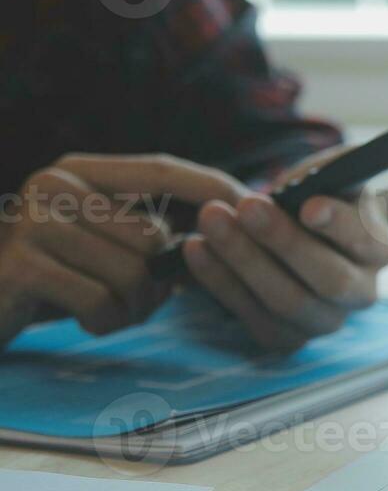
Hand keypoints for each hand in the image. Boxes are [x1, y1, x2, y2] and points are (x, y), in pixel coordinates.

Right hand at [0, 154, 244, 345]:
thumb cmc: (57, 279)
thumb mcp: (106, 244)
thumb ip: (155, 230)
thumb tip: (238, 223)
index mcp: (81, 173)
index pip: (162, 169)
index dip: (213, 188)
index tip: (260, 204)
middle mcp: (54, 186)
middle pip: (153, 237)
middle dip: (158, 283)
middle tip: (137, 300)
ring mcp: (32, 223)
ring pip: (132, 273)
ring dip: (132, 307)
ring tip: (107, 308)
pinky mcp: (20, 267)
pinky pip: (99, 300)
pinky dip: (105, 322)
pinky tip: (86, 320)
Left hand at [182, 148, 387, 351]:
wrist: (286, 235)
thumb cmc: (312, 200)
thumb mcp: (328, 176)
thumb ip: (328, 171)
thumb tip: (308, 182)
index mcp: (378, 250)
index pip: (367, 242)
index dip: (340, 225)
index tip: (309, 205)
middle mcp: (361, 293)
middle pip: (330, 280)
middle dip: (284, 241)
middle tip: (247, 206)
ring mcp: (325, 321)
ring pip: (287, 301)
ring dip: (244, 259)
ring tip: (211, 219)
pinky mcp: (287, 337)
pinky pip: (253, 317)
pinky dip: (220, 282)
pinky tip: (196, 248)